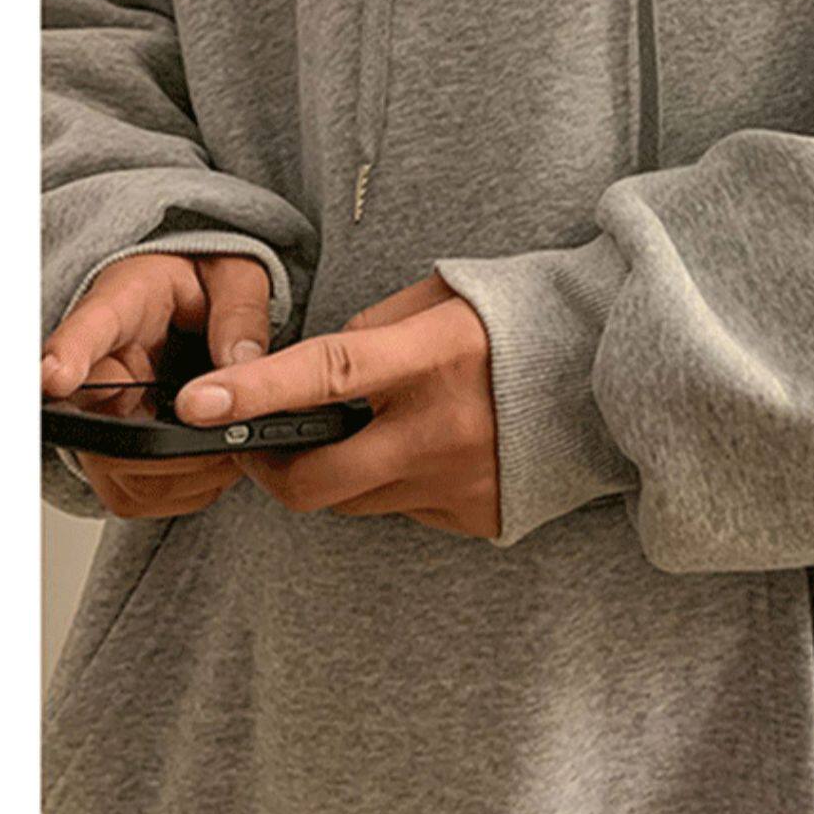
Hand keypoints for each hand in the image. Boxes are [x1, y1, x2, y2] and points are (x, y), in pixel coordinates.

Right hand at [40, 251, 269, 519]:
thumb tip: (241, 363)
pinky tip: (216, 458)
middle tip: (224, 435)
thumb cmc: (205, 283)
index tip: (56, 377)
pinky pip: (138, 491)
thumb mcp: (235, 277)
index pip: (89, 328)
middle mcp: (102, 363)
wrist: (197, 302)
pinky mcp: (117, 451)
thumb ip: (241, 314)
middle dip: (163, 442)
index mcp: (126, 303)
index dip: (70, 355)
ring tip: (231, 443)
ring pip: (117, 467)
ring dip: (181, 468)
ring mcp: (104, 410)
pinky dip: (187, 486)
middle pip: (96, 420)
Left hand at [175, 275, 499, 538]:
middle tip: (258, 448)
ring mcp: (460, 482)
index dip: (257, 393)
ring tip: (372, 431)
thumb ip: (372, 333)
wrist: (615, 374)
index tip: (199, 406)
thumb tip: (315, 375)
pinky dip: (395, 483)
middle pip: (317, 481)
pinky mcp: (478, 516)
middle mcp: (442, 430)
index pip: (327, 375)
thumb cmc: (523, 321)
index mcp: (432, 357)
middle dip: (271, 470)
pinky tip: (429, 450)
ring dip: (340, 471)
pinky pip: (405, 510)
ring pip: (354, 500)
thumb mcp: (445, 298)